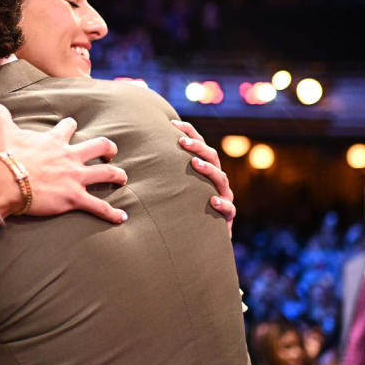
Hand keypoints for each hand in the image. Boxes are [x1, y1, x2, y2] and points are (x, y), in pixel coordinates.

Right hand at [0, 104, 127, 222]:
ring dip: (117, 175)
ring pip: (106, 173)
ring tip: (122, 178)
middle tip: (110, 152)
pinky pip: (98, 206)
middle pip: (99, 146)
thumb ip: (1, 117)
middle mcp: (70, 156)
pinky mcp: (74, 197)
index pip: (69, 127)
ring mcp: (75, 177)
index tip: (72, 127)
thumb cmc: (4, 157)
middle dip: (108, 148)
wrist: (5, 181)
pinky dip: (111, 213)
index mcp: (54, 141)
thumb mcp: (2, 131)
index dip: (71, 126)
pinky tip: (122, 217)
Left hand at [171, 120, 235, 236]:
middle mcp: (215, 182)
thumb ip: (161, 174)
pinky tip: (212, 200)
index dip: (189, 133)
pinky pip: (229, 209)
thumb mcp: (170, 189)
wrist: (198, 240)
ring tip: (195, 164)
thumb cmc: (180, 210)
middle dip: (198, 147)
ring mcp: (223, 198)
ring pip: (221, 179)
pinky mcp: (227, 218)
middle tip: (181, 141)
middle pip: (212, 157)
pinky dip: (222, 204)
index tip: (172, 123)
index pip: (199, 146)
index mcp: (204, 171)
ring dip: (208, 170)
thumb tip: (134, 156)